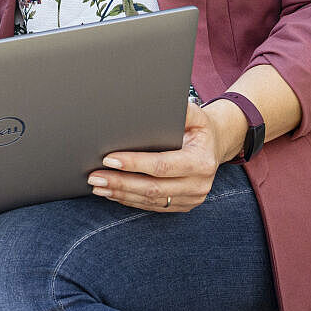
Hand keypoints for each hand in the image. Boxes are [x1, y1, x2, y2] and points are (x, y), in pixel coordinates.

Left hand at [87, 101, 232, 212]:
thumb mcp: (195, 115)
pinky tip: (113, 193)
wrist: (214, 147)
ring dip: (121, 193)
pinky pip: (153, 206)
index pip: (161, 165)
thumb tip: (156, 104)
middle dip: (120, 182)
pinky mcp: (183, 205)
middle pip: (152, 188)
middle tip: (95, 176)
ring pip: (150, 200)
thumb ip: (180, 111)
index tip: (109, 159)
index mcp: (201, 162)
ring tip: (98, 186)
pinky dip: (130, 200)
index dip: (134, 164)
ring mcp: (191, 198)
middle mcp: (198, 184)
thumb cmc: (199, 128)